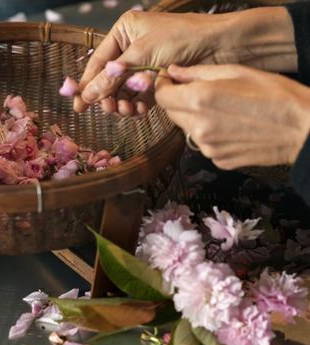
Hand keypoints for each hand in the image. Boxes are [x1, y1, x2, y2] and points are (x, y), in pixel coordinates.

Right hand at [74, 7, 295, 115]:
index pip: (98, 62)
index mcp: (124, 32)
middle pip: (109, 79)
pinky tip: (141, 109)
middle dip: (109, 96)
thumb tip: (86, 95)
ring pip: (124, 90)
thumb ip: (111, 78)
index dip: (87, 84)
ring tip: (128, 110)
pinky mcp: (158, 79)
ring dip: (123, 103)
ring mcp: (145, 64)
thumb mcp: (140, 57)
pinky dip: (138, 104)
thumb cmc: (181, 39)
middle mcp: (132, 47)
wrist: (222, 45)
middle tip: (111, 110)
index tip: (78, 105)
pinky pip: (139, 96)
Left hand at [155, 64, 309, 168]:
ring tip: (222, 109)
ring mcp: (207, 147)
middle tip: (196, 91)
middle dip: (177, 101)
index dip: (162, 87)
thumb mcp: (236, 72)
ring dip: (194, 118)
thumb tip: (172, 72)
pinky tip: (230, 126)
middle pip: (171, 113)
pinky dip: (209, 134)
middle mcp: (198, 127)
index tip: (169, 81)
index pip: (161, 96)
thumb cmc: (275, 94)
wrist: (302, 129)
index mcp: (200, 100)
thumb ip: (197, 73)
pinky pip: (203, 144)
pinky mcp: (217, 160)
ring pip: (186, 129)